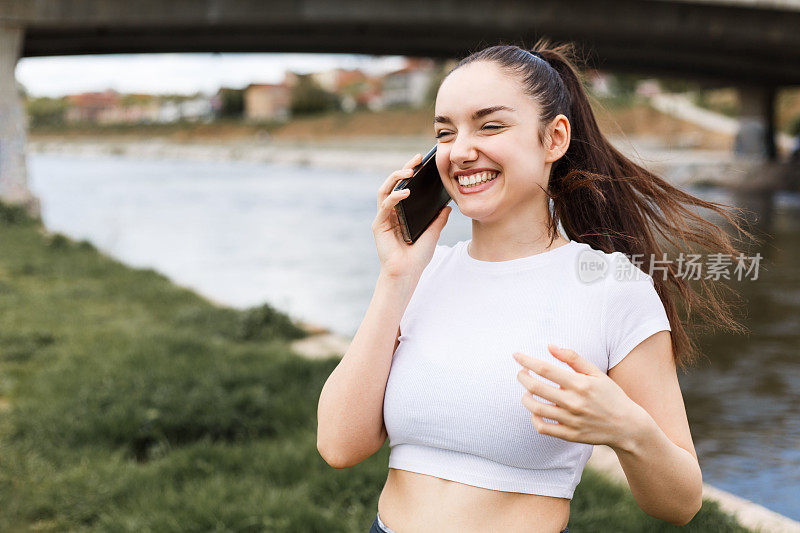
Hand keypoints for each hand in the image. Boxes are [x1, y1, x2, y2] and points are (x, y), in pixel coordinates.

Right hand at [372, 153, 451, 278]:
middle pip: (394, 184)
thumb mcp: (434, 233)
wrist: (407, 274)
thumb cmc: (417, 257)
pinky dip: (395, 196)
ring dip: (396, 177)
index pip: (404, 187)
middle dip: (404, 168)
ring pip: (385, 190)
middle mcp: (391, 212)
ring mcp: (384, 217)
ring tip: (409, 170)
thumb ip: (438, 219)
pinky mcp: (379, 225)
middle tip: (417, 159)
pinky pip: (385, 206)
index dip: (411, 173)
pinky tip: (405, 192)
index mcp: (402, 212)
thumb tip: (448, 206)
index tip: (423, 161)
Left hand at [513, 344, 644, 449]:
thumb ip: (572, 358)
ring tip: (528, 391)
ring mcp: (570, 420)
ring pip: (535, 408)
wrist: (627, 426)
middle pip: (535, 387)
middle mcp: (573, 402)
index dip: (527, 361)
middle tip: (521, 373)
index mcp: (580, 383)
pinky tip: (536, 410)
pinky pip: (542, 427)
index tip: (516, 355)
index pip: (545, 369)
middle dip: (522, 377)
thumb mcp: (596, 373)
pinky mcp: (569, 434)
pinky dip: (534, 418)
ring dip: (525, 397)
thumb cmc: (610, 395)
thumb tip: (549, 346)